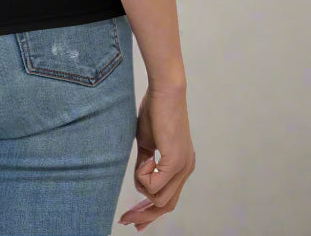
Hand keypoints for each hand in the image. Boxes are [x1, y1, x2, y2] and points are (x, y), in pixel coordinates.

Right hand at [118, 84, 195, 230]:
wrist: (164, 91)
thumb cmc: (155, 110)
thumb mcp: (148, 143)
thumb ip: (146, 163)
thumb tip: (140, 180)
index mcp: (181, 166)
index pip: (169, 200)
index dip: (150, 213)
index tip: (134, 220)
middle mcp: (186, 170)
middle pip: (166, 206)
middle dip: (144, 215)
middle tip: (125, 218)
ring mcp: (182, 167)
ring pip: (159, 198)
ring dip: (143, 183)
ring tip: (142, 159)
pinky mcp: (175, 161)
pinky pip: (155, 185)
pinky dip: (144, 175)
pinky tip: (145, 157)